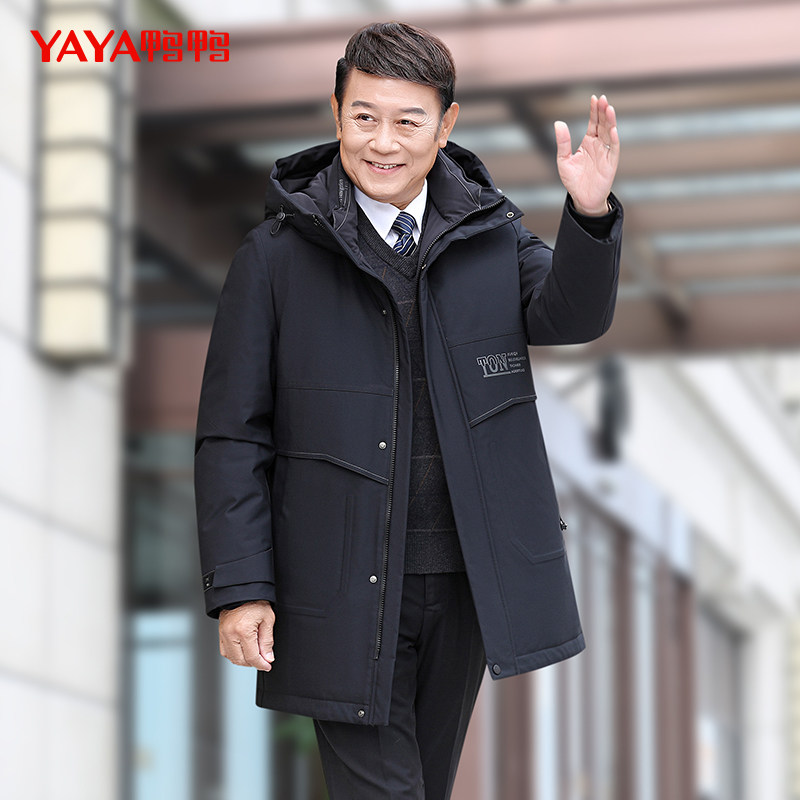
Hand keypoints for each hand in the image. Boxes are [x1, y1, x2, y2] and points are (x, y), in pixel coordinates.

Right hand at [219, 600, 275, 670]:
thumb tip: (268, 657)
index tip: (267, 665)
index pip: (252, 656)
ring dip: (243, 660)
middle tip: (263, 660)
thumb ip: (267, 641)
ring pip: (231, 657)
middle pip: (240, 660)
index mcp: (243, 630)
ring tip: (254, 655)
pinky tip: (243, 650)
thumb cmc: (255, 601)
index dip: (261, 664)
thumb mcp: (268, 619)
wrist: (242, 591)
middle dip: (253, 663)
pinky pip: (225, 650)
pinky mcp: (220, 632)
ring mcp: (223, 633)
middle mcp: (230, 634)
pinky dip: (234, 654)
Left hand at [554, 94, 618, 215]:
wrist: (582, 199)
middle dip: (603, 111)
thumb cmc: (574, 181)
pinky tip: (613, 129)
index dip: (594, 110)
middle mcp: (599, 145)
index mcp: (588, 142)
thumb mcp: (563, 160)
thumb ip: (563, 142)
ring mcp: (606, 153)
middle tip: (603, 99)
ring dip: (610, 121)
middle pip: (603, 124)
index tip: (594, 98)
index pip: (594, 122)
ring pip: (610, 133)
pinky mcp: (611, 163)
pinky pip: (614, 149)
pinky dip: (614, 139)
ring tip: (609, 108)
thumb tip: (558, 123)